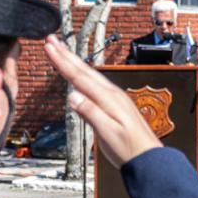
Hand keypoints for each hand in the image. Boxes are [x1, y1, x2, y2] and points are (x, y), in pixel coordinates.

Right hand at [44, 34, 161, 168]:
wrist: (148, 158)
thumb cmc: (129, 149)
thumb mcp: (108, 134)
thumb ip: (90, 114)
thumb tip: (72, 96)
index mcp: (109, 99)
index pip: (80, 77)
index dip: (63, 62)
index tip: (49, 47)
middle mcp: (112, 94)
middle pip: (84, 70)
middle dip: (66, 54)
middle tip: (51, 39)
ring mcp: (116, 98)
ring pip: (90, 75)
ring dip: (74, 61)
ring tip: (62, 50)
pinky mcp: (116, 104)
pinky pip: (96, 84)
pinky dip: (84, 75)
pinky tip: (81, 75)